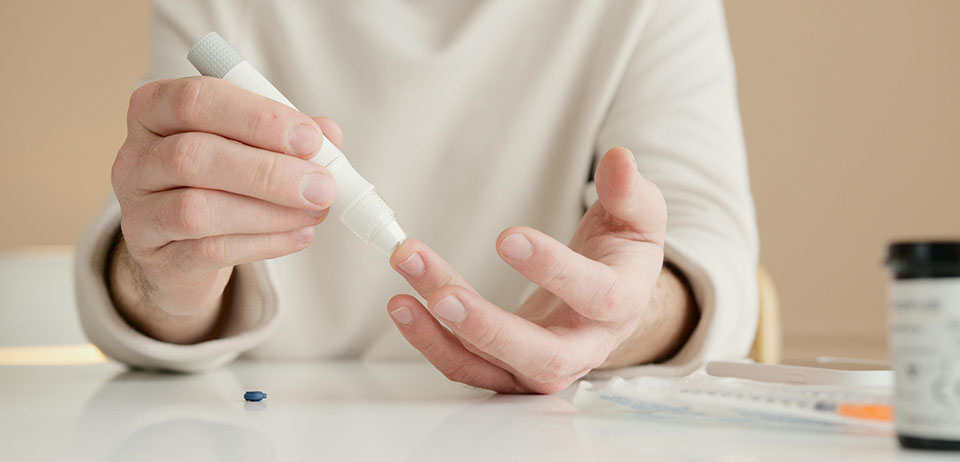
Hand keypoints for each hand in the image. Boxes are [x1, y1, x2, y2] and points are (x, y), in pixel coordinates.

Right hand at [110, 76, 341, 342]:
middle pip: (192, 156)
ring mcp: (137, 211)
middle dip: (268, 171)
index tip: (310, 138)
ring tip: (317, 212)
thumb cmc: (221, 180)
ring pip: (196, 209)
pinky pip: (208, 251)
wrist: (181, 248)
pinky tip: (300, 235)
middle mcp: (136, 157)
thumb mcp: (250, 146)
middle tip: (322, 185)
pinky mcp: (155, 256)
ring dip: (269, 212)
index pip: (196, 100)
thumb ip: (287, 136)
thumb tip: (329, 133)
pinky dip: (264, 243)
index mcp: (155, 110)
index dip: (257, 117)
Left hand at [388, 147, 692, 392]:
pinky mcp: (507, 371)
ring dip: (442, 335)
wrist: (612, 303)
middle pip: (539, 356)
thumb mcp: (638, 219)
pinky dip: (431, 342)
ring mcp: (541, 367)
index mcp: (619, 306)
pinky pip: (466, 366)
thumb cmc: (622, 256)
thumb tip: (619, 157)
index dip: (552, 268)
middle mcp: (582, 348)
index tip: (507, 237)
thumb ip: (628, 191)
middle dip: (486, 327)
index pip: (593, 295)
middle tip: (442, 296)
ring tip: (401, 297)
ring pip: (490, 364)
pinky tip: (403, 305)